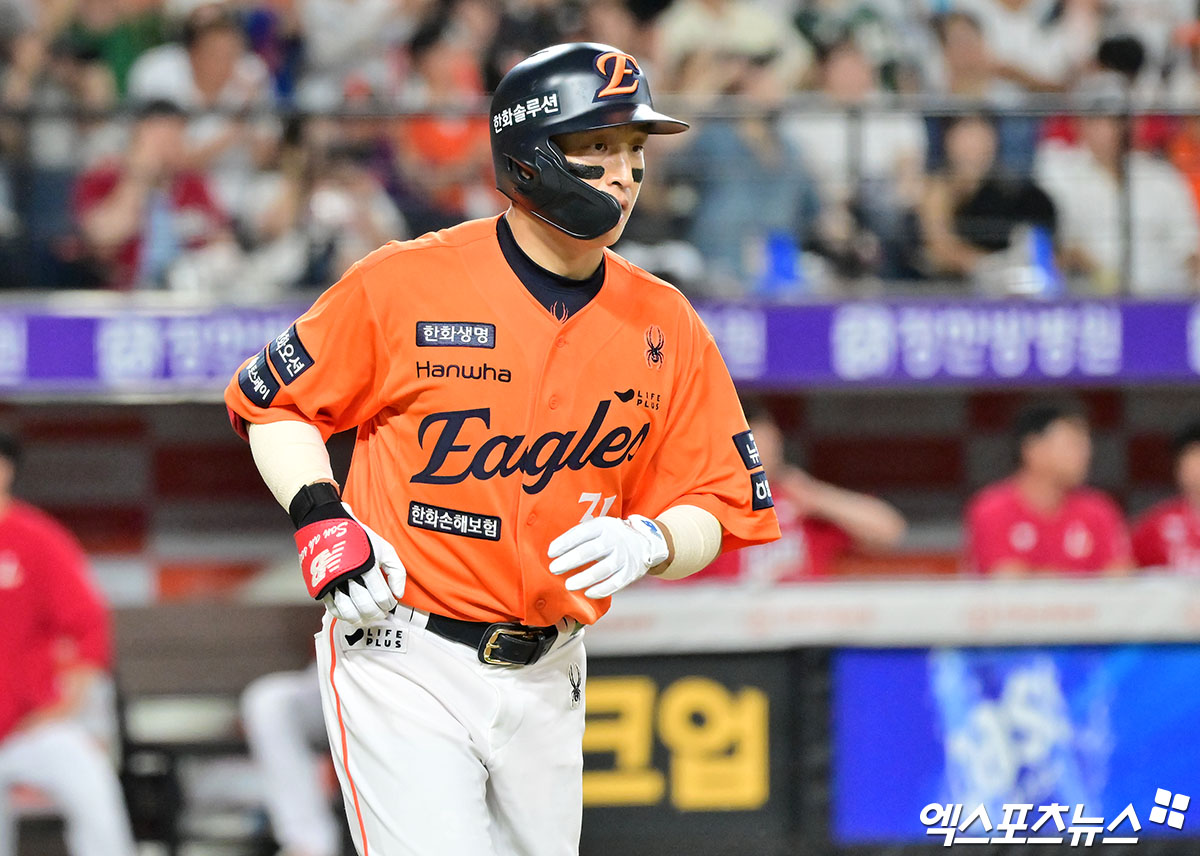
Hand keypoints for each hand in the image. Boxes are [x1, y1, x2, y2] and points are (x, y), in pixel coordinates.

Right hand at [295, 504, 404, 625]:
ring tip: (367, 618)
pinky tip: (352, 614)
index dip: (388, 604)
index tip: (390, 604)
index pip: (381, 596)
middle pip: (366, 606)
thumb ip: (397, 571)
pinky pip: (332, 608)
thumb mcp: (385, 549)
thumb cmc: (360, 538)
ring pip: (348, 611)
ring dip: (360, 619)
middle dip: (376, 614)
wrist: (330, 526)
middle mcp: (350, 575)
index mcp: (367, 566)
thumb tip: (398, 594)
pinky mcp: (322, 586)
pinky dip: (343, 616)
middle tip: (381, 614)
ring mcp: (334, 582)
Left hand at [548, 515, 668, 598]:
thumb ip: (580, 535)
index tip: (550, 553)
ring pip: (603, 569)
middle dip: (570, 560)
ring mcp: (624, 556)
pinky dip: (601, 589)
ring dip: (584, 578)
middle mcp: (615, 539)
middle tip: (554, 568)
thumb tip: (553, 550)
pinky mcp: (631, 571)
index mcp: (604, 526)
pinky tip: (588, 593)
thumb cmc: (612, 535)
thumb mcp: (599, 526)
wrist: (645, 541)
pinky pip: (615, 583)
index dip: (565, 543)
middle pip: (591, 551)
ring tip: (568, 585)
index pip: (581, 533)